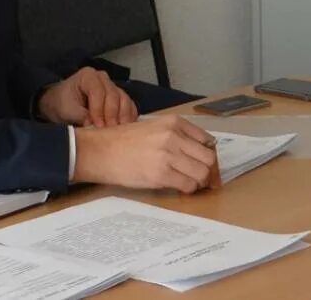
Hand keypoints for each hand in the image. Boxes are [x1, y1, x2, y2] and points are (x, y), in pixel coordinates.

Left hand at [38, 67, 135, 126]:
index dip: (99, 109)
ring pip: (124, 99)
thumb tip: (93, 125)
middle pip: (114, 94)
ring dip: (123, 116)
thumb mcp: (66, 110)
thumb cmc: (62, 104)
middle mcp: (103, 78)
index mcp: (88, 76)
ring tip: (120, 130)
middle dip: (112, 113)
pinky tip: (127, 128)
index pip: (98, 91)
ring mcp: (112, 87)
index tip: (98, 125)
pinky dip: (129, 116)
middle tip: (110, 129)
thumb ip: (80, 115)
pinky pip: (129, 105)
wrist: (61, 105)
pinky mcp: (119, 98)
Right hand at [72, 115, 217, 192]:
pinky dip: (187, 189)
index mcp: (175, 122)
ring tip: (188, 182)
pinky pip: (188, 185)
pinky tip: (178, 186)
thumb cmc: (125, 141)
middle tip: (200, 177)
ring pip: (202, 173)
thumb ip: (177, 135)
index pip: (208, 140)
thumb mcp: (155, 127)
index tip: (205, 164)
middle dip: (208, 170)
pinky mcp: (161, 174)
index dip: (209, 155)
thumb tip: (200, 151)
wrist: (101, 151)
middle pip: (209, 158)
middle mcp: (174, 136)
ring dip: (198, 181)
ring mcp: (168, 155)